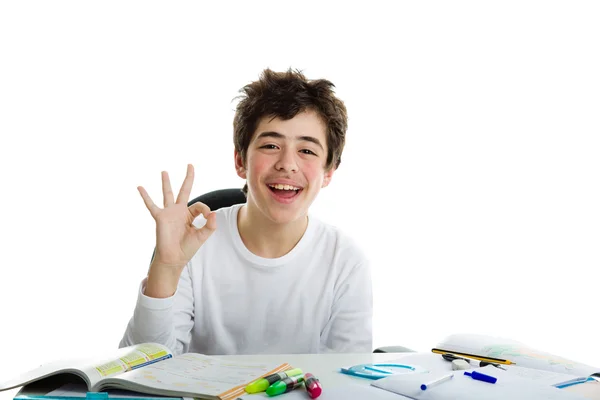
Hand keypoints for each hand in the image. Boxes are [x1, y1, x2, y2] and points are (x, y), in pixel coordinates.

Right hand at [138, 164, 216, 296]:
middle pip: (185, 190)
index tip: (206, 217)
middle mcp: (180, 211)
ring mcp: (169, 213)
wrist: (174, 258)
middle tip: (190, 165)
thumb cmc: (187, 248)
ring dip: (166, 182)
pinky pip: (151, 205)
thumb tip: (212, 213)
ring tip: (164, 171)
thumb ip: (210, 225)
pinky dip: (145, 196)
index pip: (200, 206)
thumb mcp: (202, 236)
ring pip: (168, 194)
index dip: (205, 210)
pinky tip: (140, 187)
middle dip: (188, 178)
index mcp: (190, 215)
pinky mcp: (160, 218)